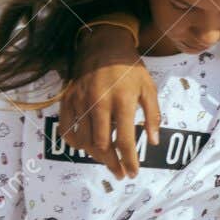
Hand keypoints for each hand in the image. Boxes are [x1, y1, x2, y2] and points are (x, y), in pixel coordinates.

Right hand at [61, 25, 159, 179]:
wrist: (103, 46)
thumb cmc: (130, 69)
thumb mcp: (149, 88)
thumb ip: (152, 115)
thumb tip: (153, 142)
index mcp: (122, 101)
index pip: (125, 140)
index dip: (129, 160)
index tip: (132, 173)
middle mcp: (99, 103)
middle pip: (102, 145)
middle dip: (112, 163)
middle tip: (120, 173)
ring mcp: (80, 102)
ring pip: (83, 140)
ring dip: (95, 156)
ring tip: (107, 161)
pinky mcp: (68, 100)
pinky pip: (67, 130)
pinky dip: (75, 142)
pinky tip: (86, 146)